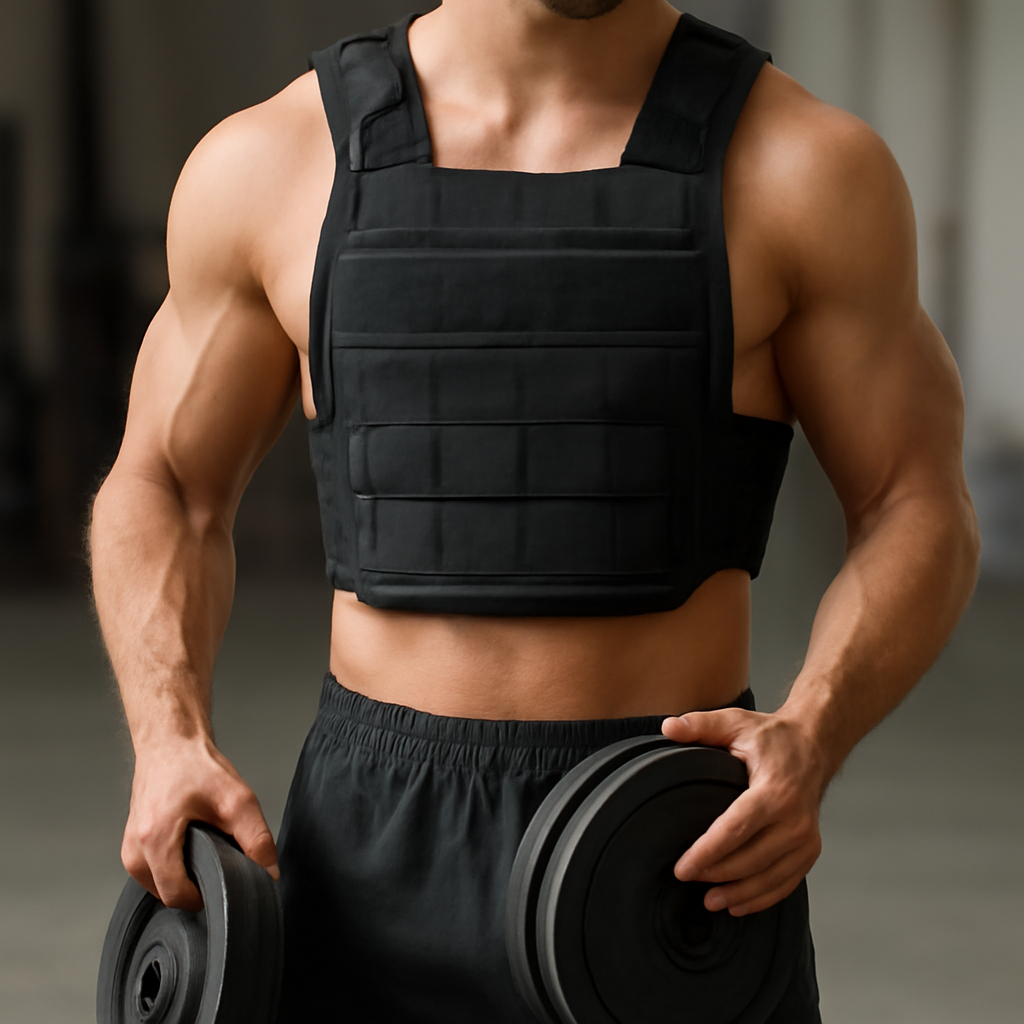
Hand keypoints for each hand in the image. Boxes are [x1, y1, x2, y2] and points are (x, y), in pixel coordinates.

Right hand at [121, 736, 278, 910]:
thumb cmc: (197, 766)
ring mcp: (129, 848)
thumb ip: (256, 839)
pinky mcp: (131, 845)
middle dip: (196, 884)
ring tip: (204, 845)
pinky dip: (174, 865)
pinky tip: (191, 844)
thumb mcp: (237, 799)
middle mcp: (133, 848)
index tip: (225, 881)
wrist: (171, 742)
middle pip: (167, 893)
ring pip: (159, 885)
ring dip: (184, 875)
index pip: (176, 895)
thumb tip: (269, 872)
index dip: (205, 896)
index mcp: (155, 839)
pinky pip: (154, 872)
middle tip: (218, 856)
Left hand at [661, 708, 825, 916]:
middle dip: (717, 875)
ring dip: (738, 894)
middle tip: (686, 880)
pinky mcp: (810, 849)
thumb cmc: (771, 736)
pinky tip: (738, 904)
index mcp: (775, 791)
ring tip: (708, 901)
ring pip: (769, 877)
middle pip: (751, 860)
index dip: (707, 853)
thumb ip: (699, 724)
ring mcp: (806, 838)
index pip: (736, 830)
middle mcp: (795, 820)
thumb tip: (667, 726)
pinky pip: (786, 882)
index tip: (682, 869)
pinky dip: (762, 897)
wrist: (814, 745)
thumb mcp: (735, 722)